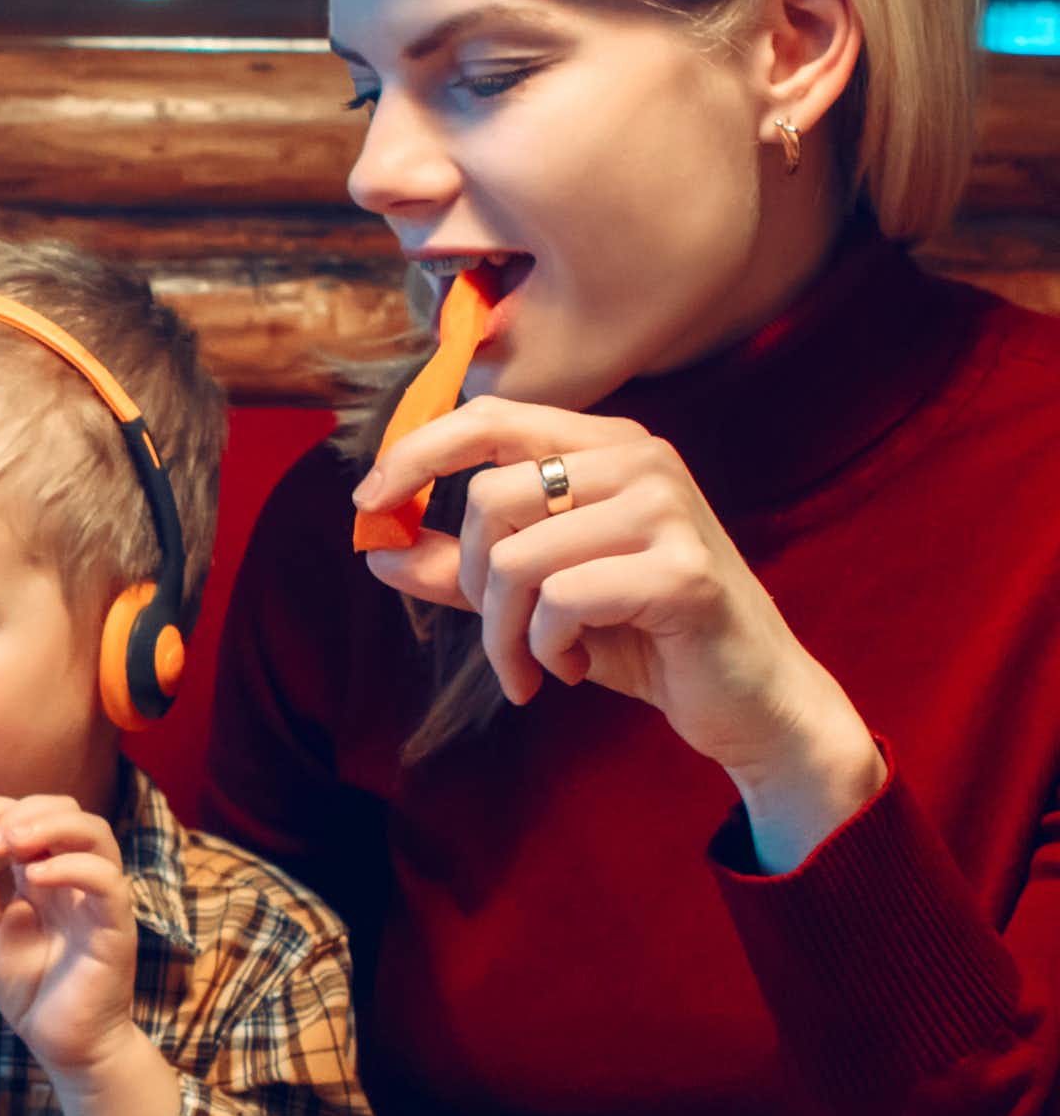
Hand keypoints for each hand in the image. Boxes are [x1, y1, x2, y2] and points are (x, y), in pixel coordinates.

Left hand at [0, 794, 142, 1080]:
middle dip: (21, 810)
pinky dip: (70, 867)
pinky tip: (34, 878)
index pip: (30, 816)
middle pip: (67, 810)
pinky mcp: (116, 926)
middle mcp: (76, 878)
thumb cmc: (31, 990)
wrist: (62, 1045)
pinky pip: (107, 880)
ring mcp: (99, 899)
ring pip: (95, 833)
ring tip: (7, 844)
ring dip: (48, 826)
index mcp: (44, 875)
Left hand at [353, 397, 883, 865]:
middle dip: (473, 584)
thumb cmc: (643, 636)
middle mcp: (640, 460)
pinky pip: (561, 602)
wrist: (748, 698)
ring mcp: (667, 509)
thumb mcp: (539, 598)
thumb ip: (463, 571)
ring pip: (517, 558)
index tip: (368, 504)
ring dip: (506, 634)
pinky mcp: (682, 570)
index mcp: (606, 447)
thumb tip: (378, 551)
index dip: (416, 453)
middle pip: (489, 500)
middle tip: (502, 637)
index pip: (490, 418)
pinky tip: (578, 666)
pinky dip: (549, 649)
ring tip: (534, 665)